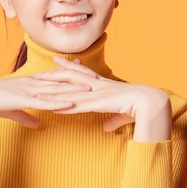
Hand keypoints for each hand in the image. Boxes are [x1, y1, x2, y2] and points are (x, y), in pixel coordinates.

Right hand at [0, 75, 89, 148]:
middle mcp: (32, 84)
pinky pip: (45, 102)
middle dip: (78, 78)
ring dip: (73, 90)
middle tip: (96, 76)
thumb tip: (38, 124)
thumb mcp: (13, 111)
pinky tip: (71, 103)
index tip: (83, 69)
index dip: (69, 73)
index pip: (54, 77)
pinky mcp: (24, 100)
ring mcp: (29, 91)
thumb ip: (27, 117)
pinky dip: (59, 103)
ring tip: (91, 89)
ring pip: (56, 89)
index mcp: (30, 84)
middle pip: (60, 80)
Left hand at [34, 57, 171, 141]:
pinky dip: (63, 106)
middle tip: (38, 74)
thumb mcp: (123, 113)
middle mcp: (97, 86)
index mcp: (103, 85)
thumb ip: (112, 119)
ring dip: (52, 92)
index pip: (82, 72)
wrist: (149, 102)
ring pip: (69, 91)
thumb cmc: (140, 106)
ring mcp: (96, 94)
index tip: (56, 60)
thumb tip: (106, 127)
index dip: (69, 66)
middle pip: (70, 77)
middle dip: (53, 75)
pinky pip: (76, 105)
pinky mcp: (97, 104)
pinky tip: (51, 108)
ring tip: (36, 93)